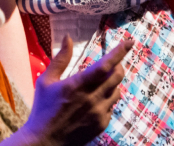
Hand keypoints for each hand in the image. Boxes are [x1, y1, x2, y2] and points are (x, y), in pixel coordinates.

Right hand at [12, 35, 132, 145]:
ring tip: (99, 86)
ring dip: (112, 84)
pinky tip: (94, 103)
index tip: (130, 42)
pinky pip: (112, 107)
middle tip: (113, 64)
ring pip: (117, 91)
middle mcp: (92, 98)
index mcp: (78, 85)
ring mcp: (98, 113)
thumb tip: (68, 37)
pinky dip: (107, 101)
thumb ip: (60, 59)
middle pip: (117, 76)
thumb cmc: (43, 109)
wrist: (44, 142)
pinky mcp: (101, 125)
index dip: (119, 52)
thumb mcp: (46, 81)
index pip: (105, 65)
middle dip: (118, 66)